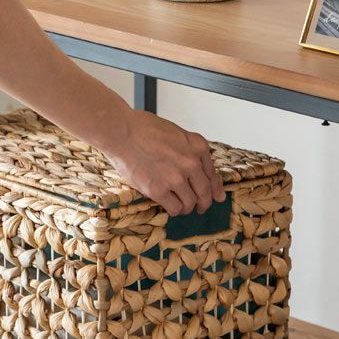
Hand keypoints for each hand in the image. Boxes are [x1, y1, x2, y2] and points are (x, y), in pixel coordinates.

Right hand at [103, 110, 225, 215]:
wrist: (121, 132)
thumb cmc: (143, 128)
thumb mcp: (176, 133)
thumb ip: (189, 150)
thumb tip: (197, 168)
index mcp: (198, 147)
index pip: (212, 174)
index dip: (215, 189)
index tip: (216, 197)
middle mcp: (191, 164)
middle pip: (205, 192)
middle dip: (203, 203)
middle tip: (200, 208)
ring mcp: (176, 178)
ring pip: (191, 203)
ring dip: (186, 208)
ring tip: (180, 207)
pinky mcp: (159, 190)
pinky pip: (174, 208)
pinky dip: (173, 210)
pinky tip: (169, 207)